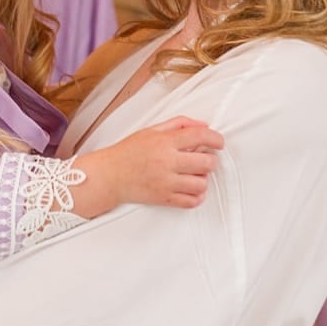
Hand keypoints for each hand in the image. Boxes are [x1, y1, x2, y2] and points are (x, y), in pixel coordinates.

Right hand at [82, 116, 224, 210]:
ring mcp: (166, 182)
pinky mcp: (164, 198)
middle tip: (202, 159)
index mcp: (163, 142)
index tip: (218, 143)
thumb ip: (178, 124)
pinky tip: (188, 188)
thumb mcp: (150, 131)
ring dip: (201, 179)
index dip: (216, 138)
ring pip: (202, 183)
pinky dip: (196, 196)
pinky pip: (192, 201)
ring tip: (192, 175)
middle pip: (207, 162)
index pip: (200, 136)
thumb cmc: (127, 153)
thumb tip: (203, 125)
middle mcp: (166, 162)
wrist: (107, 176)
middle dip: (209, 160)